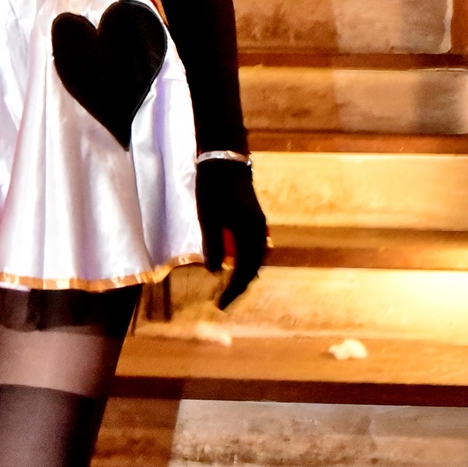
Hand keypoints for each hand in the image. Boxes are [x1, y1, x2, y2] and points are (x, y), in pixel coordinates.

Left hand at [195, 158, 268, 309]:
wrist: (225, 161)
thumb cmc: (213, 188)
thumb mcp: (208, 219)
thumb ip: (212, 246)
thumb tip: (215, 272)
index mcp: (250, 233)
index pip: (244, 271)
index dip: (233, 290)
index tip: (220, 305)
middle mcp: (259, 231)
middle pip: (254, 268)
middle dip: (240, 287)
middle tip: (225, 302)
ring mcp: (259, 225)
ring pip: (256, 259)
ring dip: (245, 275)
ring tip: (231, 289)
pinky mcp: (255, 220)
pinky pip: (254, 248)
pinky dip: (246, 262)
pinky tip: (235, 268)